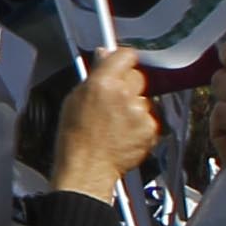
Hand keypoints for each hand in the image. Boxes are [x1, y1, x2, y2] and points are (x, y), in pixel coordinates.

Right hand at [53, 45, 158, 193]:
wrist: (87, 169)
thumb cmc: (76, 138)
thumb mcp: (74, 100)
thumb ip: (94, 76)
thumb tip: (104, 57)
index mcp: (102, 83)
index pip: (126, 55)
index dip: (123, 60)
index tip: (122, 63)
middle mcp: (124, 94)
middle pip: (138, 76)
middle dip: (128, 85)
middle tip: (114, 101)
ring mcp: (140, 112)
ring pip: (144, 99)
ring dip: (134, 107)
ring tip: (116, 124)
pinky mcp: (151, 128)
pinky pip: (150, 119)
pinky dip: (140, 125)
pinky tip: (125, 134)